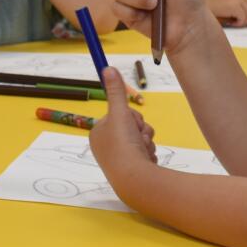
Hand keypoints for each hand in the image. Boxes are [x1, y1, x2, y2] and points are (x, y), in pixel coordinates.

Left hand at [89, 67, 157, 182]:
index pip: (119, 114)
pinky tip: (146, 159)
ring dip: (147, 140)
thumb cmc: (123, 145)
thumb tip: (107, 68)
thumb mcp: (120, 113)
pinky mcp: (131, 168)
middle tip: (138, 137)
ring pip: (141, 137)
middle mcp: (105, 146)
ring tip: (143, 149)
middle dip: (141, 129)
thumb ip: (116, 91)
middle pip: (131, 125)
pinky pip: (146, 151)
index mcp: (98, 133)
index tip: (130, 122)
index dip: (130, 116)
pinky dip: (149, 153)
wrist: (135, 179)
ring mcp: (118, 159)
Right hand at [208, 0, 246, 27]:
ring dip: (243, 22)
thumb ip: (241, 7)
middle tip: (242, 24)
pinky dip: (238, 23)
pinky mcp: (233, 5)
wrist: (199, 4)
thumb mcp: (229, 4)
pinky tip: (231, 23)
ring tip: (234, 23)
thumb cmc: (213, 6)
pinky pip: (243, 18)